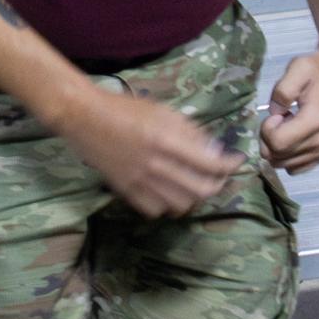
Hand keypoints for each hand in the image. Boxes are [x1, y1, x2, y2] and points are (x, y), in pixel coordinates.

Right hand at [54, 88, 244, 217]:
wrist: (82, 116)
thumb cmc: (123, 108)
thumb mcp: (161, 109)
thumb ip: (190, 130)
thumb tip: (214, 149)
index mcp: (166, 140)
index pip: (211, 163)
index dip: (230, 164)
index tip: (236, 160)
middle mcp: (157, 165)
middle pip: (202, 190)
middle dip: (217, 183)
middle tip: (218, 175)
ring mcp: (140, 181)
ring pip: (182, 205)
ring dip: (193, 196)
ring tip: (193, 184)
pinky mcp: (126, 191)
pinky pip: (156, 211)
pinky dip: (167, 205)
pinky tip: (166, 192)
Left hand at [261, 46, 318, 173]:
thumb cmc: (317, 71)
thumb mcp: (297, 69)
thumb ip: (282, 90)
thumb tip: (274, 113)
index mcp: (316, 121)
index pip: (276, 143)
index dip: (266, 129)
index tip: (275, 114)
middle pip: (278, 156)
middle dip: (268, 138)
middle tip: (278, 119)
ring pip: (284, 164)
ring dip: (277, 147)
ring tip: (287, 126)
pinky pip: (296, 168)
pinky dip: (287, 155)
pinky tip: (292, 136)